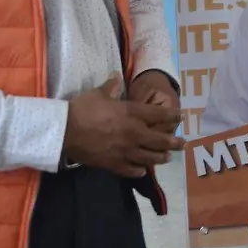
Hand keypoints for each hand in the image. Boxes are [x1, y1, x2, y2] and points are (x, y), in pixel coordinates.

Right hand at [63, 74, 184, 177]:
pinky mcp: (113, 164)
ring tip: (168, 158)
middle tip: (182, 144)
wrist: (65, 130)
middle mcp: (133, 133)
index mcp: (131, 113)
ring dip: (160, 158)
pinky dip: (138, 171)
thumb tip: (116, 76)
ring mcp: (125, 151)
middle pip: (159, 139)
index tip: (182, 116)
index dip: (172, 115)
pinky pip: (130, 170)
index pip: (158, 114)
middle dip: (173, 142)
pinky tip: (143, 171)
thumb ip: (111, 86)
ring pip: (149, 157)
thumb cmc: (83, 108)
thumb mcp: (98, 93)